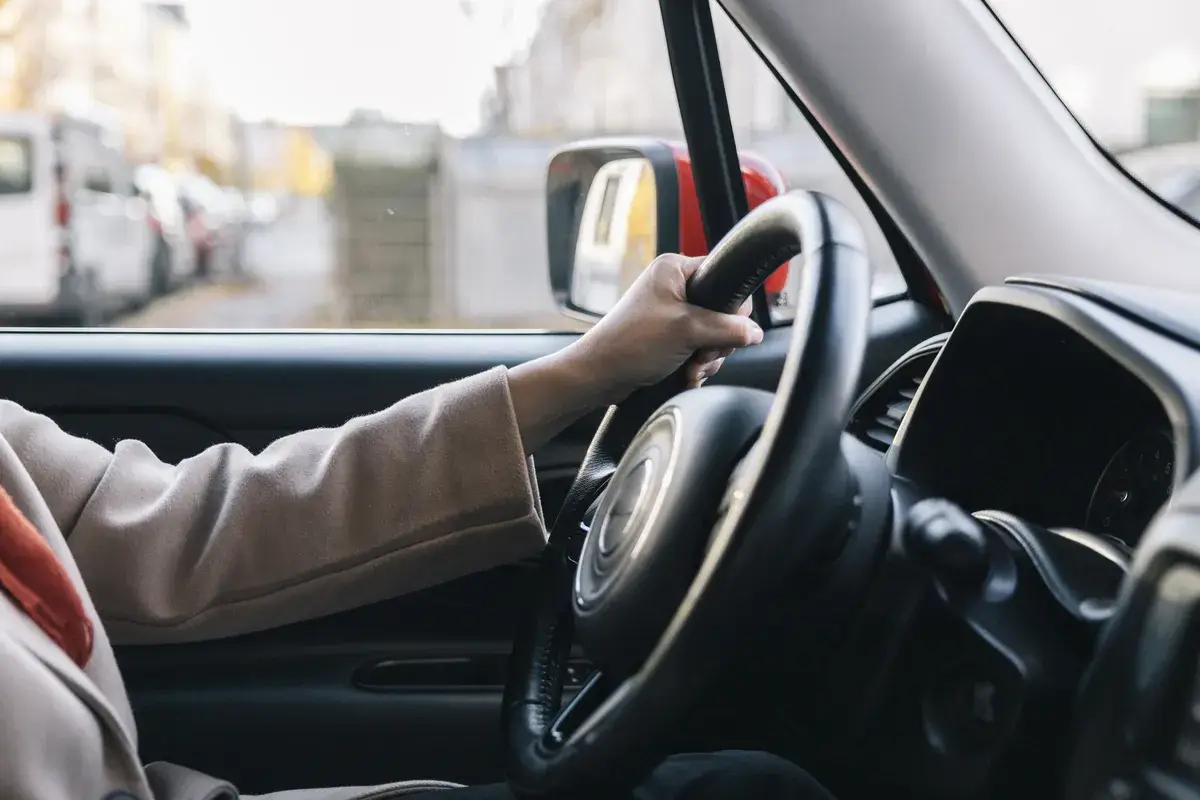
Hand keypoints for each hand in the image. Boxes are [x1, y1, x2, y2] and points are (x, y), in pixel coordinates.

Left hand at [566, 253, 763, 404]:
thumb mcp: (687, 331)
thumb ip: (727, 328)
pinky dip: (697, 364)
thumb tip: (755, 332)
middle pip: (723, 311)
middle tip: (701, 353)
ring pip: (714, 334)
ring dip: (708, 357)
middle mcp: (673, 286)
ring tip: (691, 367)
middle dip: (717, 341)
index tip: (723, 328)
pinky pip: (700, 347)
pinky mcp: (670, 336)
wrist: (600, 375)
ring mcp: (672, 312)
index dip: (731, 307)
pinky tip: (686, 374)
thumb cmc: (630, 344)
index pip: (724, 276)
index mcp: (675, 269)